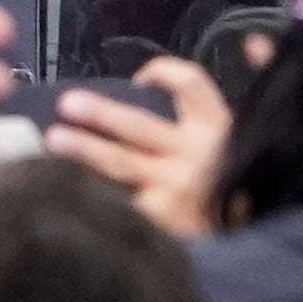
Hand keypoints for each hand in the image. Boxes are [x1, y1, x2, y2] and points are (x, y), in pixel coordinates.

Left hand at [47, 55, 228, 240]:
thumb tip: (204, 63)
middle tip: (68, 103)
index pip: (190, 83)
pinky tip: (68, 187)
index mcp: (216, 126)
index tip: (138, 79)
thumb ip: (198, 119)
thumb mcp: (231, 144)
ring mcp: (176, 187)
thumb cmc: (230, 184)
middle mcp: (194, 153)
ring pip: (121, 162)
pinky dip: (94, 190)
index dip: (162, 72)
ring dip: (84, 148)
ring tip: (54, 139)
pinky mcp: (163, 218)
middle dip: (100, 112)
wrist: (248, 238)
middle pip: (139, 124)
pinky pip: (122, 199)